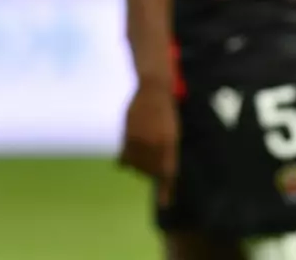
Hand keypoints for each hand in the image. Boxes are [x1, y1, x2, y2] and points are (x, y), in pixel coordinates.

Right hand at [117, 81, 178, 204]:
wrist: (153, 91)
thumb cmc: (166, 112)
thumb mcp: (172, 133)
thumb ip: (165, 151)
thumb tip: (158, 171)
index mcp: (169, 145)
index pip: (167, 173)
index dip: (166, 190)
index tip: (164, 203)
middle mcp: (155, 145)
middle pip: (149, 172)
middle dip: (149, 173)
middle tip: (149, 165)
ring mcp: (140, 140)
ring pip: (135, 165)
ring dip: (136, 166)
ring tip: (139, 154)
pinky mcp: (127, 135)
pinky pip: (124, 156)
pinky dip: (125, 159)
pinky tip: (124, 159)